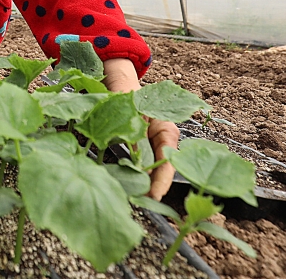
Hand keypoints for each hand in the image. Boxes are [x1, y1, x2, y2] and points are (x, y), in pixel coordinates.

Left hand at [102, 57, 178, 198]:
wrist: (117, 82)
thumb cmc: (127, 91)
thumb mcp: (130, 109)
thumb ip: (134, 130)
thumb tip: (134, 155)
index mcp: (166, 129)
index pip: (169, 160)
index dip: (162, 179)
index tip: (155, 194)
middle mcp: (161, 140)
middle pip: (162, 169)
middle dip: (153, 187)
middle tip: (142, 203)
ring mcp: (149, 145)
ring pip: (149, 169)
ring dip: (142, 183)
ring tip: (133, 199)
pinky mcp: (137, 148)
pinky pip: (137, 164)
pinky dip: (132, 175)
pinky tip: (124, 186)